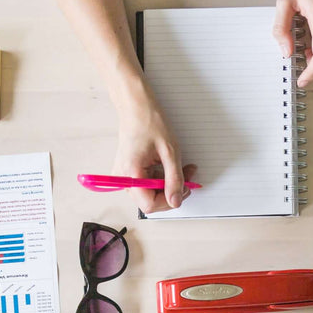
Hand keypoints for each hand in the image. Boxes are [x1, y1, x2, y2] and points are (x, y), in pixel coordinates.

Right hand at [111, 89, 194, 212]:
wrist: (136, 107)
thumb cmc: (150, 122)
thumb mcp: (170, 151)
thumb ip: (174, 179)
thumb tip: (176, 201)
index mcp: (131, 173)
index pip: (149, 204)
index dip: (169, 201)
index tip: (184, 190)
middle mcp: (123, 178)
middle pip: (149, 201)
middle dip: (171, 191)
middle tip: (188, 177)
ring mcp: (124, 176)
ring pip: (149, 193)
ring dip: (168, 184)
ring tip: (182, 169)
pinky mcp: (128, 172)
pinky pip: (146, 184)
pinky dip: (160, 178)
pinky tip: (169, 167)